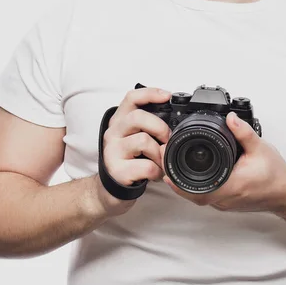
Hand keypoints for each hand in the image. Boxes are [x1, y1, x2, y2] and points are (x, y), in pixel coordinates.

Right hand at [95, 86, 171, 216]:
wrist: (110, 191)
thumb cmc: (129, 161)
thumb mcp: (136, 138)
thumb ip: (149, 127)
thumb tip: (175, 122)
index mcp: (120, 121)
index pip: (131, 98)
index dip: (150, 93)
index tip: (167, 96)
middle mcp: (113, 133)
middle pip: (138, 117)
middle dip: (160, 127)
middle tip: (167, 139)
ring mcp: (112, 151)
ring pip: (143, 141)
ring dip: (159, 153)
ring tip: (159, 162)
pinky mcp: (117, 171)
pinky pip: (147, 166)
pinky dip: (157, 171)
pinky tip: (154, 174)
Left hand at [159, 112, 285, 213]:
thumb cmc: (276, 174)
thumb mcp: (260, 147)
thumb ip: (243, 132)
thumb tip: (230, 118)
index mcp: (231, 186)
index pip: (196, 188)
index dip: (177, 180)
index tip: (166, 167)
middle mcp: (225, 198)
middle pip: (191, 194)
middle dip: (175, 179)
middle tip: (163, 161)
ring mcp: (225, 203)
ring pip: (197, 197)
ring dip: (183, 185)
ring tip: (171, 166)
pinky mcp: (227, 202)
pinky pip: (205, 196)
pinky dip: (194, 187)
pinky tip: (189, 176)